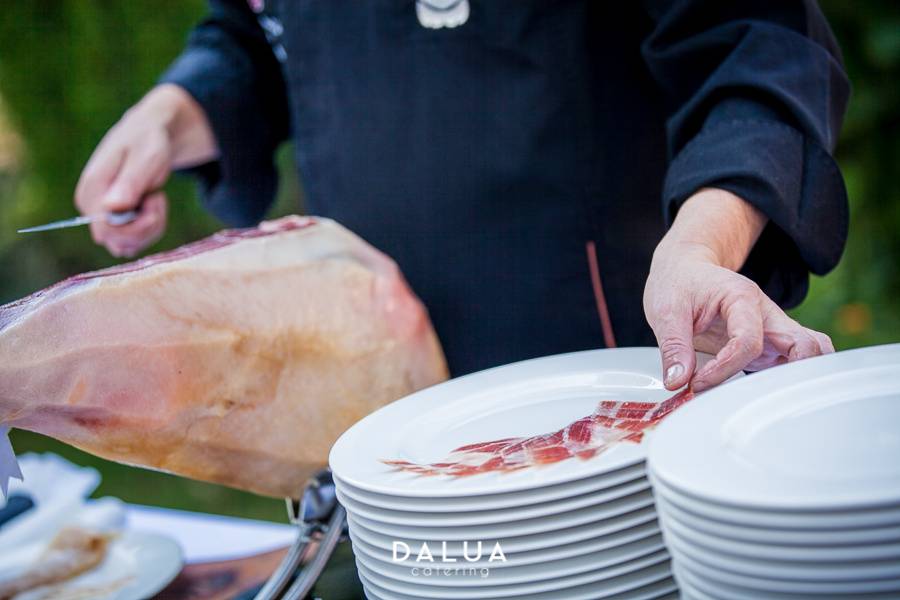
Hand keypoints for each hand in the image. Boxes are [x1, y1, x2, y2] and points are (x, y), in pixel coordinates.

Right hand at [74, 84, 216, 256]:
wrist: (148, 135)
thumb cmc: (147, 142)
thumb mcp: (145, 158)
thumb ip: (130, 182)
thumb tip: (111, 207)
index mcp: (91, 191)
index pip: (106, 230)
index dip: (137, 226)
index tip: (155, 201)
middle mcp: (91, 208)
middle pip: (116, 242)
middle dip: (146, 226)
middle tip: (157, 197)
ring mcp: (101, 217)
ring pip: (126, 246)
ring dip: (150, 228)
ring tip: (154, 198)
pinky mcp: (114, 222)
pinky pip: (133, 242)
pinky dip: (150, 230)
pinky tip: (153, 207)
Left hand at [644, 188, 833, 391]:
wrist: (686, 271)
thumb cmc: (679, 285)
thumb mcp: (666, 311)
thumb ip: (674, 347)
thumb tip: (677, 383)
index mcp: (742, 298)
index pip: (748, 343)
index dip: (723, 369)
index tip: (695, 383)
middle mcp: (767, 314)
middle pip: (804, 345)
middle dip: (789, 376)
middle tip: (750, 396)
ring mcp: (772, 331)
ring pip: (810, 353)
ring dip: (795, 378)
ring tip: (760, 398)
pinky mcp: (768, 347)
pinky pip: (792, 363)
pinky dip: (785, 380)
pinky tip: (758, 395)